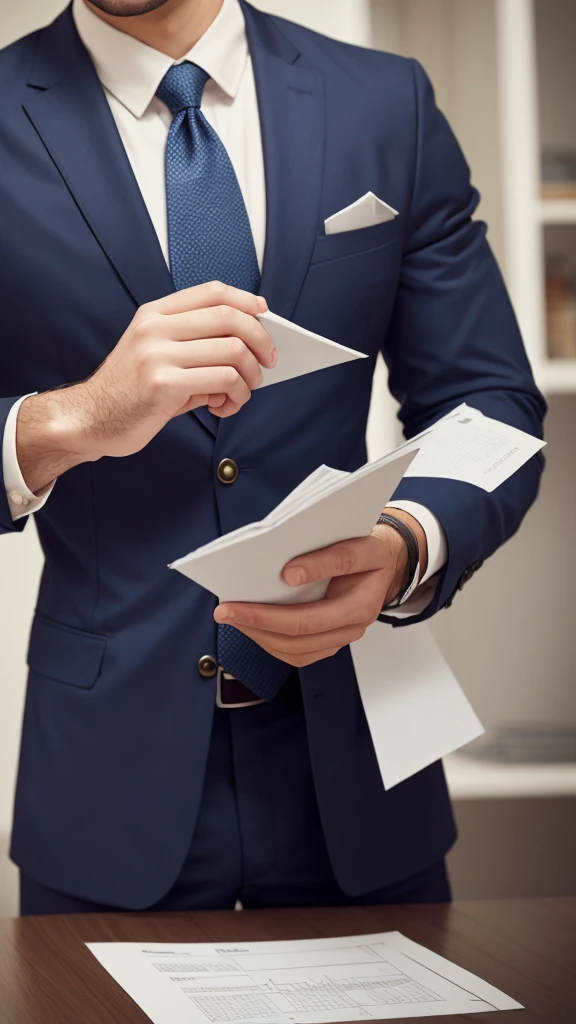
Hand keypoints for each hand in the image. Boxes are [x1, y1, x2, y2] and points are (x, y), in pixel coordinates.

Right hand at [17, 282, 275, 491]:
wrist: (88, 419)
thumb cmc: (129, 391)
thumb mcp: (156, 354)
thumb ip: (197, 345)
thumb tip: (250, 347)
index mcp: (154, 314)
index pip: (212, 292)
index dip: (246, 300)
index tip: (264, 314)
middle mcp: (156, 328)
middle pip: (230, 318)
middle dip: (261, 341)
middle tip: (267, 363)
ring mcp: (158, 354)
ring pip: (233, 351)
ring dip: (251, 376)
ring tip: (243, 392)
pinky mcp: (164, 384)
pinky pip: (223, 381)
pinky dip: (237, 395)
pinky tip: (225, 406)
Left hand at [214, 510, 426, 666]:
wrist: (390, 562)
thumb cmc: (373, 551)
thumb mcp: (363, 544)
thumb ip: (332, 558)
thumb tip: (289, 574)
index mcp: (361, 606)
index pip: (310, 618)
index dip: (270, 614)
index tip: (239, 602)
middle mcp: (352, 629)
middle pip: (297, 640)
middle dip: (256, 627)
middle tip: (223, 612)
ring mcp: (341, 638)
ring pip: (295, 653)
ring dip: (260, 638)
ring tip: (233, 619)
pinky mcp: (330, 640)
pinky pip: (297, 653)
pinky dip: (271, 642)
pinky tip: (252, 625)